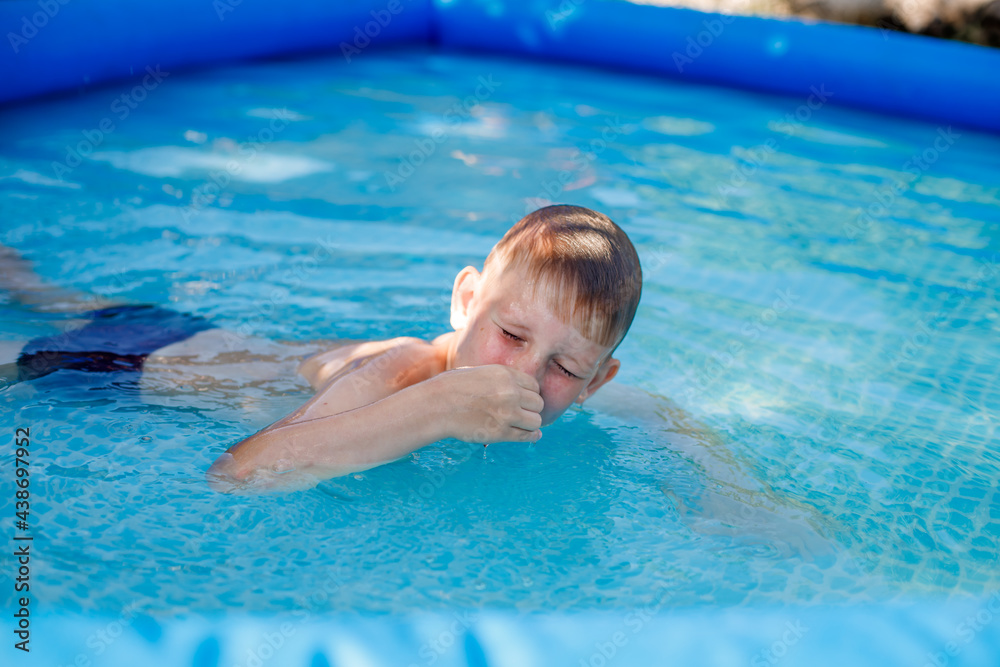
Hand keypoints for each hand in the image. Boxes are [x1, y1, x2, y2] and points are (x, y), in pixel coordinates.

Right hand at [428, 365, 543, 443]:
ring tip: (523, 424)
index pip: (534, 386)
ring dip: (531, 424)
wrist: (437, 406)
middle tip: (522, 413)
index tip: (525, 400)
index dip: (530, 394)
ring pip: (536, 421)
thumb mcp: (480, 372)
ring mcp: (507, 413)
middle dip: (531, 409)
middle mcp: (510, 393)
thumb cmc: (453, 387)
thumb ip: (501, 379)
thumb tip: (518, 388)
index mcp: (506, 375)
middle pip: (538, 403)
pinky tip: (531, 435)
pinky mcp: (501, 432)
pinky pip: (527, 436)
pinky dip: (531, 436)